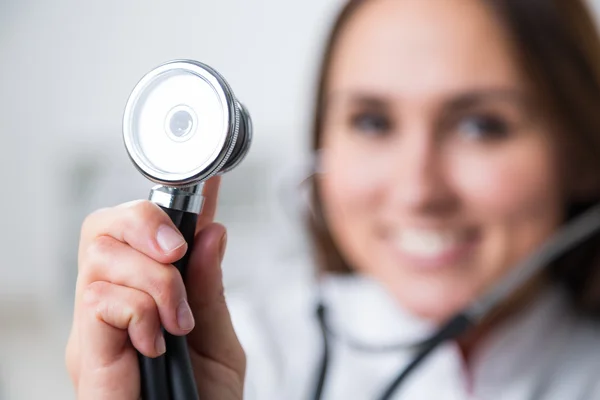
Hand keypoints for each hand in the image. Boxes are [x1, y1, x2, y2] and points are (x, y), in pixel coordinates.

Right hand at [65, 177, 245, 398]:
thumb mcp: (218, 341)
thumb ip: (210, 289)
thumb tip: (213, 233)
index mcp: (144, 297)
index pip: (146, 234)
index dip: (170, 202)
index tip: (205, 180)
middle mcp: (112, 305)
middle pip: (103, 226)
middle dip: (146, 223)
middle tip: (178, 252)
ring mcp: (94, 327)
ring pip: (102, 255)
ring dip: (155, 281)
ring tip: (178, 323)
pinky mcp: (86, 351)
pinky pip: (101, 298)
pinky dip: (141, 310)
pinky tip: (157, 341)